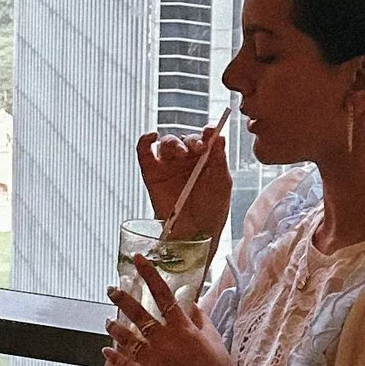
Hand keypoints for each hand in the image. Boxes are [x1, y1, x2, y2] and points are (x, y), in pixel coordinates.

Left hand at [105, 253, 239, 365]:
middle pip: (138, 314)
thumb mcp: (215, 341)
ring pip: (126, 339)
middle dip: (122, 298)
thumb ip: (202, 320)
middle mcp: (165, 343)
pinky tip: (105, 351)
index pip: (163, 294)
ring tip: (107, 321)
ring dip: (114, 328)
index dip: (149, 275)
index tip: (137, 260)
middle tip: (111, 289)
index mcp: (183, 330)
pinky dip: (113, 357)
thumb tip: (192, 304)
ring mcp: (152, 363)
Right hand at [135, 122, 230, 237]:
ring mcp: (168, 165)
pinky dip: (144, 140)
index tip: (210, 132)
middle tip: (199, 149)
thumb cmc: (211, 209)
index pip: (205, 137)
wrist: (194, 233)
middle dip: (192, 141)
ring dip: (174, 143)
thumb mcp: (220, 183)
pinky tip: (151, 136)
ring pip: (167, 143)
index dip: (207, 132)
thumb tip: (220, 136)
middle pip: (186, 139)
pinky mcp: (151, 173)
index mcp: (206, 158)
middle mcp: (187, 158)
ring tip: (181, 153)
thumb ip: (219, 159)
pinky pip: (144, 152)